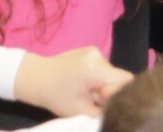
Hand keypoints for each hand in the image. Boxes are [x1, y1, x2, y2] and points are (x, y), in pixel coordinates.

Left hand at [14, 46, 130, 116]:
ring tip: (85, 91)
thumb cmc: (57, 97)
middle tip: (91, 99)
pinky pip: (103, 68)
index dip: (121, 94)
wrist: (36, 77)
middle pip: (118, 78)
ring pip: (110, 74)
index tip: (104, 102)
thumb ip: (106, 111)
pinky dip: (98, 78)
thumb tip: (122, 109)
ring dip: (103, 86)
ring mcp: (93, 50)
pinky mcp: (89, 50)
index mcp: (95, 69)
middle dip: (109, 92)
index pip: (126, 80)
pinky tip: (83, 82)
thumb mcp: (82, 111)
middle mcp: (97, 55)